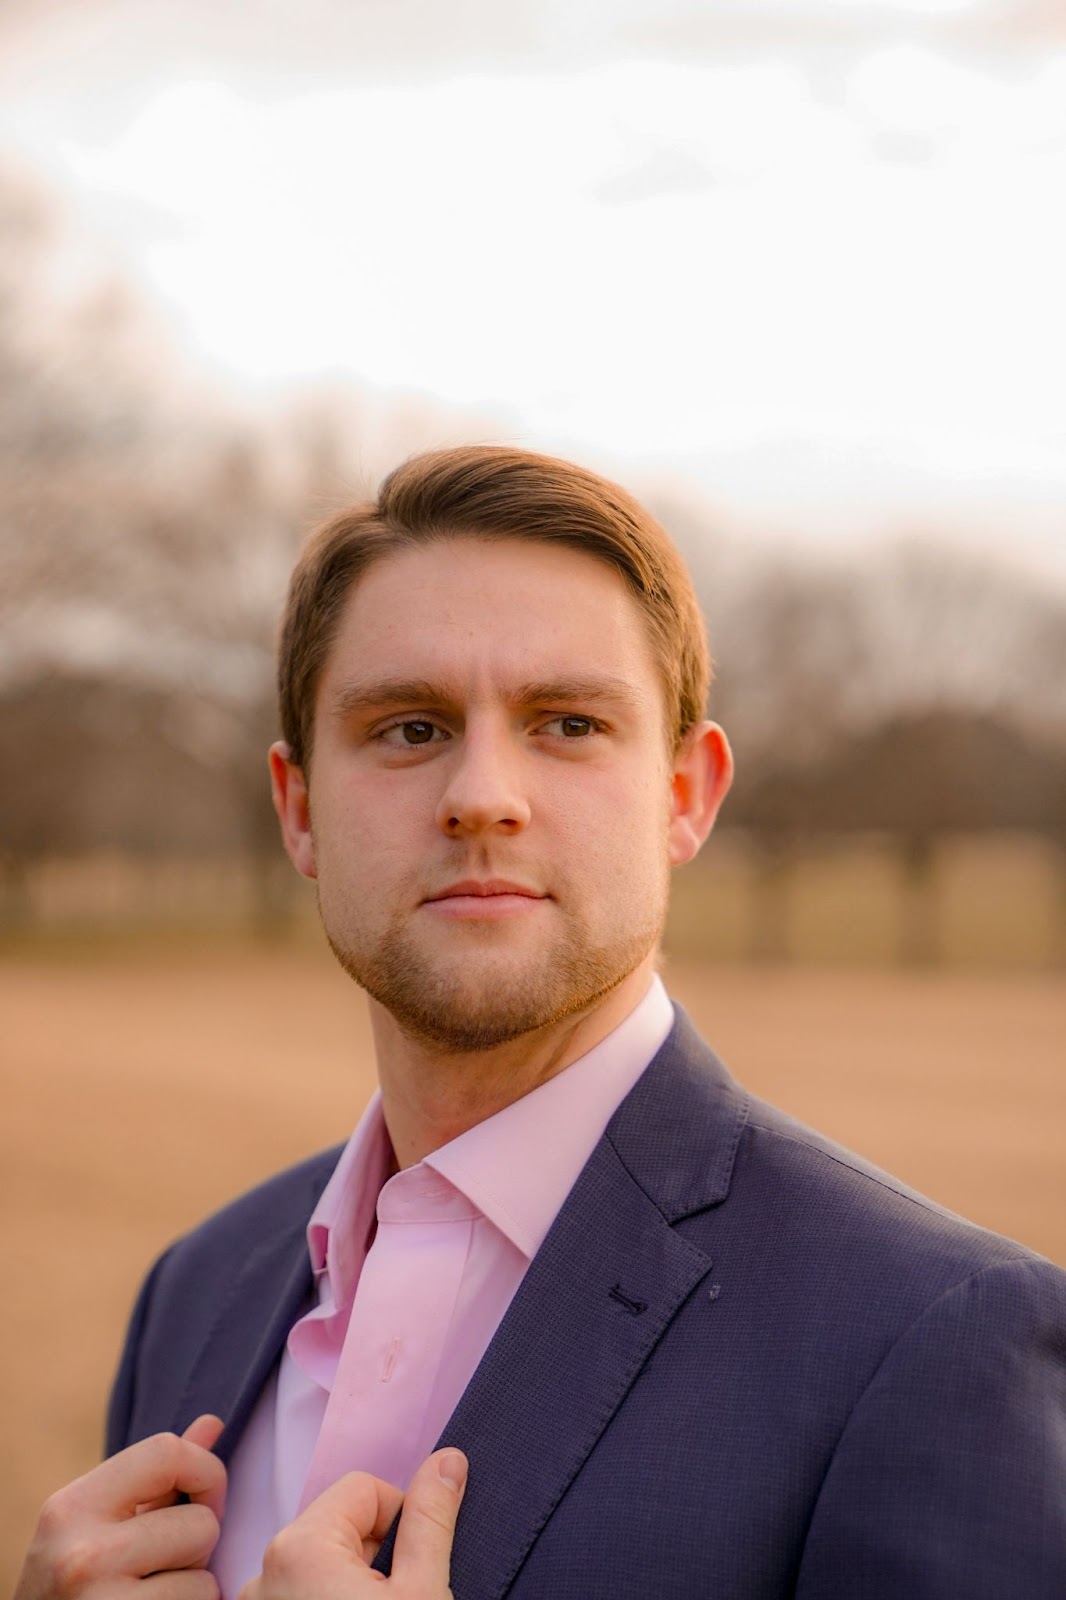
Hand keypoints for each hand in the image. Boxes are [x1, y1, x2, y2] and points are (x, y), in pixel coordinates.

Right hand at [14, 1413, 226, 1599]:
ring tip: (149, 1599)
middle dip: (195, 1546)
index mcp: (69, 1509)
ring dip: (191, 1591)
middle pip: (200, 1523)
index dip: (204, 1471)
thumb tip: (213, 1423)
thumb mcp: (97, 1524)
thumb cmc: (73, 1588)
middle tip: (156, 1569)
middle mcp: (82, 1556)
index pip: (166, 1451)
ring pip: (205, 1580)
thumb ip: (157, 1476)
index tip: (201, 1496)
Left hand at [240, 1448, 467, 1599]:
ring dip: (352, 1583)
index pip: (365, 1489)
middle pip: (340, 1525)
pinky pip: (298, 1593)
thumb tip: (448, 1459)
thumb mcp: (422, 1593)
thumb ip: (431, 1521)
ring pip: (321, 1564)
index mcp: (300, 1547)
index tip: (413, 1568)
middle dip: (375, 1555)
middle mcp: (263, 1571)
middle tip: (397, 1598)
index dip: (401, 1520)